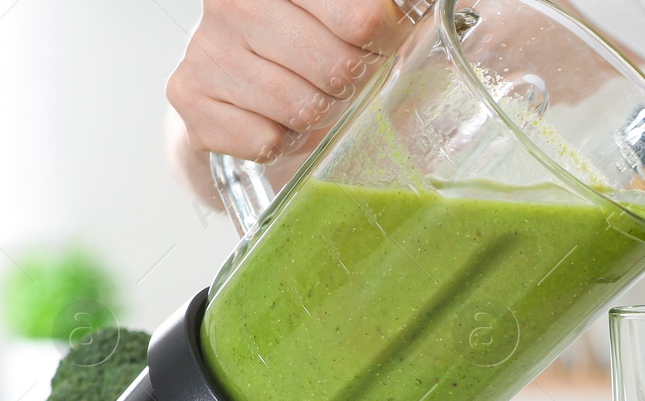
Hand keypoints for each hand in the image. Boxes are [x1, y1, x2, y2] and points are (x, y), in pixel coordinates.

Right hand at [167, 0, 416, 164]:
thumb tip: (455, 3)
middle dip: (350, 82)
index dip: (384, 40)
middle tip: (340, 79)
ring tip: (307, 99)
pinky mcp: (189, 96)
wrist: (230, 89)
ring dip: (317, 115)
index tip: (378, 43)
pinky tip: (274, 120)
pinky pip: (266, 141)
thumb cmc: (300, 47)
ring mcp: (205, 48)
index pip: (361, 18)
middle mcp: (231, 1)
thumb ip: (381, 15)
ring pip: (302, 108)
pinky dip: (282, 142)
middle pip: (336, 67)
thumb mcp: (343, 19)